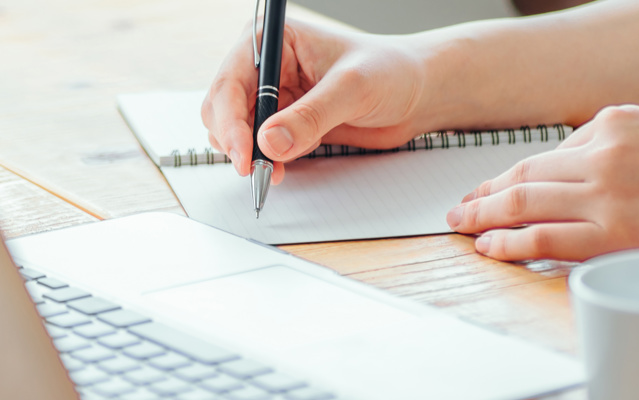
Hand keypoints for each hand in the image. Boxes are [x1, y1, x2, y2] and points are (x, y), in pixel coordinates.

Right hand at [201, 18, 433, 183]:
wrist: (417, 94)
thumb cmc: (392, 72)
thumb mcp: (353, 89)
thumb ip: (311, 116)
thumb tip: (269, 142)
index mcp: (275, 40)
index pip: (231, 80)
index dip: (230, 120)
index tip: (244, 154)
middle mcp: (267, 65)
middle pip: (221, 107)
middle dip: (234, 140)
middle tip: (256, 170)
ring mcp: (273, 95)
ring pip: (233, 130)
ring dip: (247, 154)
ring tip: (273, 171)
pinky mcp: (283, 122)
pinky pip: (257, 146)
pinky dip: (263, 161)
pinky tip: (281, 169)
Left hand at [446, 105, 638, 264]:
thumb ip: (623, 156)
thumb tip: (579, 183)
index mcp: (619, 120)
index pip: (548, 154)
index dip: (513, 176)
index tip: (494, 189)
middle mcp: (605, 150)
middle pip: (524, 174)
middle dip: (485, 193)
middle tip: (461, 208)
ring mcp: (609, 190)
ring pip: (523, 202)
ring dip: (485, 216)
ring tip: (464, 227)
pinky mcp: (617, 232)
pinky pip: (543, 236)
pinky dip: (507, 241)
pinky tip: (490, 246)